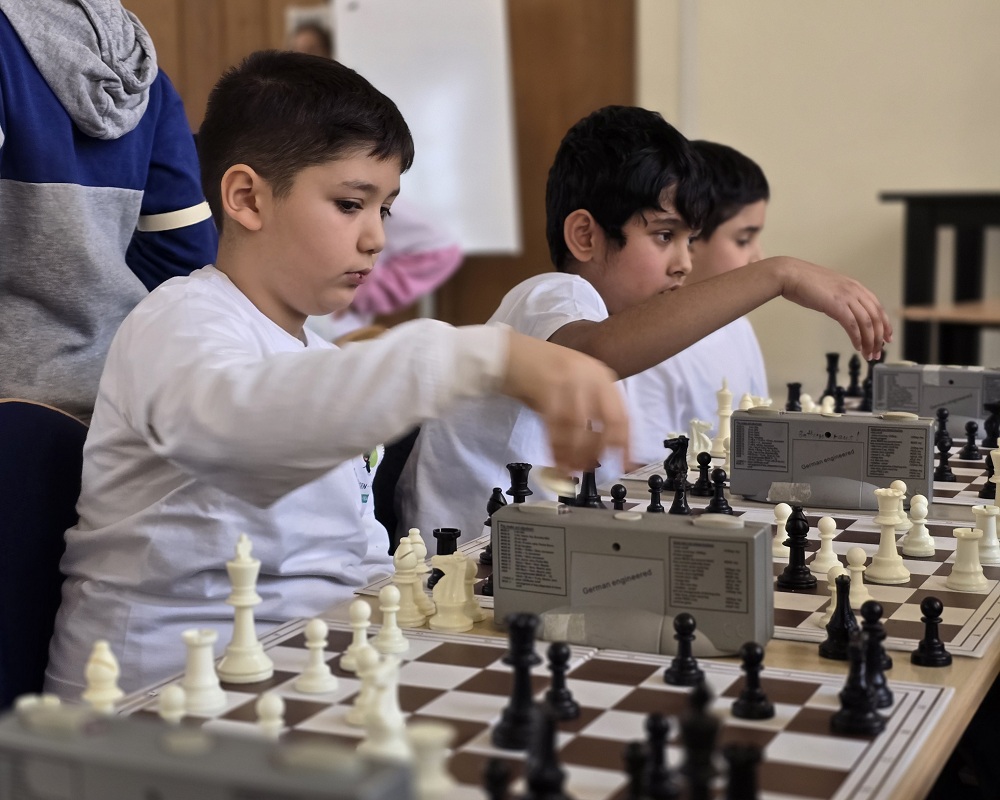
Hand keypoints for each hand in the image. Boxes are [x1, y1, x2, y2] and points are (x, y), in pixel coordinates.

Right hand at [500, 331, 629, 471]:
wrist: (505, 353)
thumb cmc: (537, 371)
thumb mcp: (571, 385)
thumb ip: (585, 411)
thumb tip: (593, 449)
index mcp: (601, 376)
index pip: (623, 416)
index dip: (625, 445)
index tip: (624, 465)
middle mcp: (591, 376)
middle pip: (608, 422)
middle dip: (598, 450)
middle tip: (587, 468)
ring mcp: (570, 380)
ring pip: (581, 428)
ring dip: (575, 453)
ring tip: (569, 469)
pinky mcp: (547, 387)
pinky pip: (556, 426)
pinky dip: (557, 447)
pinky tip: (556, 459)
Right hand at [771, 258, 891, 360]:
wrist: (791, 275)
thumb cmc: (805, 282)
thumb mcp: (830, 289)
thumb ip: (841, 298)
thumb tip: (844, 311)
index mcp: (855, 286)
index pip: (877, 308)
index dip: (885, 324)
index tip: (887, 337)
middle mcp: (855, 291)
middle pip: (876, 317)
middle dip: (879, 337)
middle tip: (878, 351)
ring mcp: (847, 297)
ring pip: (867, 323)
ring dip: (869, 341)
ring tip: (868, 354)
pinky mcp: (837, 306)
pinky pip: (853, 325)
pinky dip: (857, 338)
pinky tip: (857, 346)